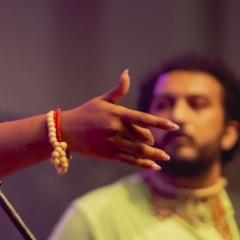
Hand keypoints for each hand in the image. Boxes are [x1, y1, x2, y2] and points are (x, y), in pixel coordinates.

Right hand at [62, 70, 176, 168]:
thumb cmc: (85, 113)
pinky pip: (129, 160)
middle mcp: (115, 128)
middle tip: (154, 142)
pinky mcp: (108, 154)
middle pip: (142, 136)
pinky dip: (143, 163)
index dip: (160, 123)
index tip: (174, 126)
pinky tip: (154, 166)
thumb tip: (127, 73)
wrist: (65, 131)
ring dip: (154, 154)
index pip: (143, 118)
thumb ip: (118, 90)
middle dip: (151, 139)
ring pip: (139, 150)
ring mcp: (112, 142)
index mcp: (116, 114)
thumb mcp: (102, 100)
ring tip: (165, 156)